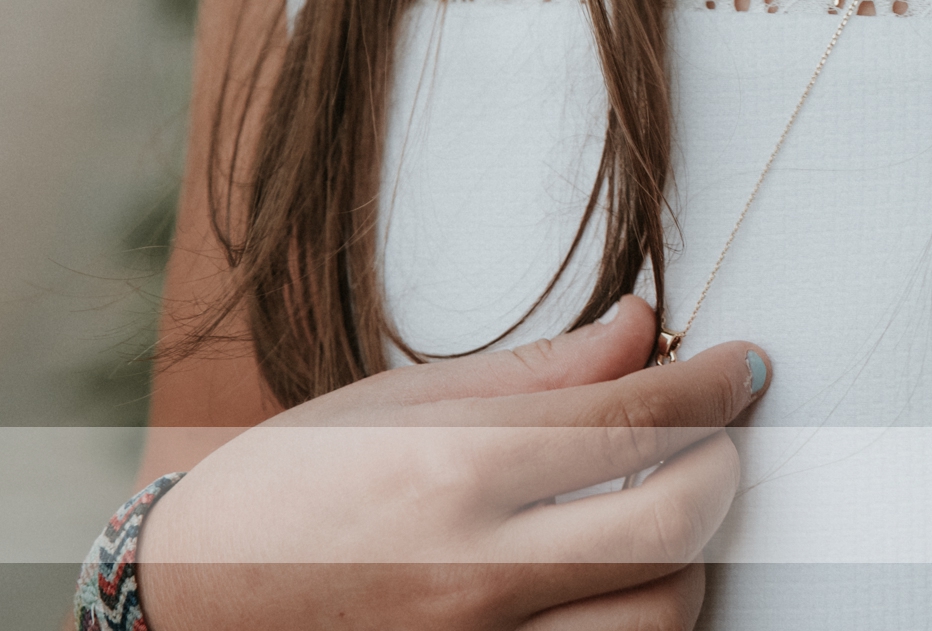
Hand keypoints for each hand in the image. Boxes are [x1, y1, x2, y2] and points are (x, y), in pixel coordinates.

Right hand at [136, 296, 769, 629]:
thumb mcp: (398, 402)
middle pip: (670, 523)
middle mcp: (475, 570)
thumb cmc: (286, 491)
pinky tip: (619, 581)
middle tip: (717, 436)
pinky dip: (638, 620)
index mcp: (452, 471)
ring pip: (660, 614)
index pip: (633, 419)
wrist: (191, 603)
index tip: (740, 366)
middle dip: (722, 468)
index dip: (710, 386)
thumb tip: (642, 329)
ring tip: (661, 511)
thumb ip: (536, 373)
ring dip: (689, 556)